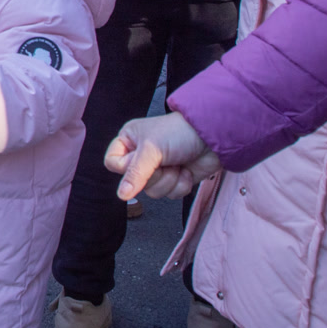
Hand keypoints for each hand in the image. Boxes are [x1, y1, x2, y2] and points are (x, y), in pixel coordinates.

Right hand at [106, 110, 221, 199]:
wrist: (213, 137)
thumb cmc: (180, 132)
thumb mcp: (151, 150)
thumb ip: (135, 174)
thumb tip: (121, 194)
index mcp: (130, 141)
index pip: (113, 163)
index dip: (125, 167)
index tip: (140, 161)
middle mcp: (142, 156)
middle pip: (135, 182)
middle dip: (154, 175)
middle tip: (164, 161)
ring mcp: (159, 169)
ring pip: (153, 191)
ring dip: (169, 180)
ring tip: (177, 164)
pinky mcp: (175, 179)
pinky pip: (170, 195)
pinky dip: (180, 185)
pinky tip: (186, 170)